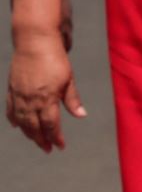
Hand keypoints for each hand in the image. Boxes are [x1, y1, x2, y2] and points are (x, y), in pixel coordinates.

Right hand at [7, 16, 84, 151]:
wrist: (34, 42)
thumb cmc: (55, 59)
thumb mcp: (69, 79)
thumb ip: (72, 99)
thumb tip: (81, 115)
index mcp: (47, 99)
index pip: (51, 125)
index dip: (56, 137)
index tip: (60, 146)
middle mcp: (30, 100)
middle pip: (34, 127)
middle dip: (41, 140)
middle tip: (48, 149)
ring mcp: (19, 96)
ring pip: (21, 121)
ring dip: (28, 133)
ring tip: (36, 140)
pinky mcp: (11, 89)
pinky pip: (10, 110)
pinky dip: (14, 119)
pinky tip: (17, 125)